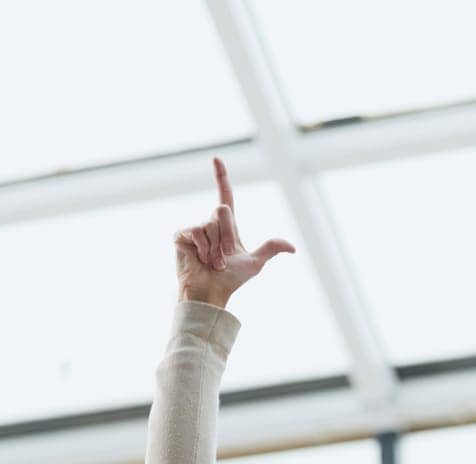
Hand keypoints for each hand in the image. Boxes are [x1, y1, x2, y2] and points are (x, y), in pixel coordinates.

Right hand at [174, 158, 295, 307]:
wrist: (211, 293)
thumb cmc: (230, 280)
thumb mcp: (254, 263)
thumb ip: (270, 249)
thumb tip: (293, 247)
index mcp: (227, 227)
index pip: (225, 196)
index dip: (221, 177)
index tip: (216, 159)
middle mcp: (210, 224)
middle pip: (223, 210)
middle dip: (228, 234)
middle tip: (226, 256)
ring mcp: (195, 229)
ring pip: (211, 222)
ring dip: (216, 247)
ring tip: (213, 263)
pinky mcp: (182, 235)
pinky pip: (197, 230)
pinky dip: (204, 247)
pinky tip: (201, 259)